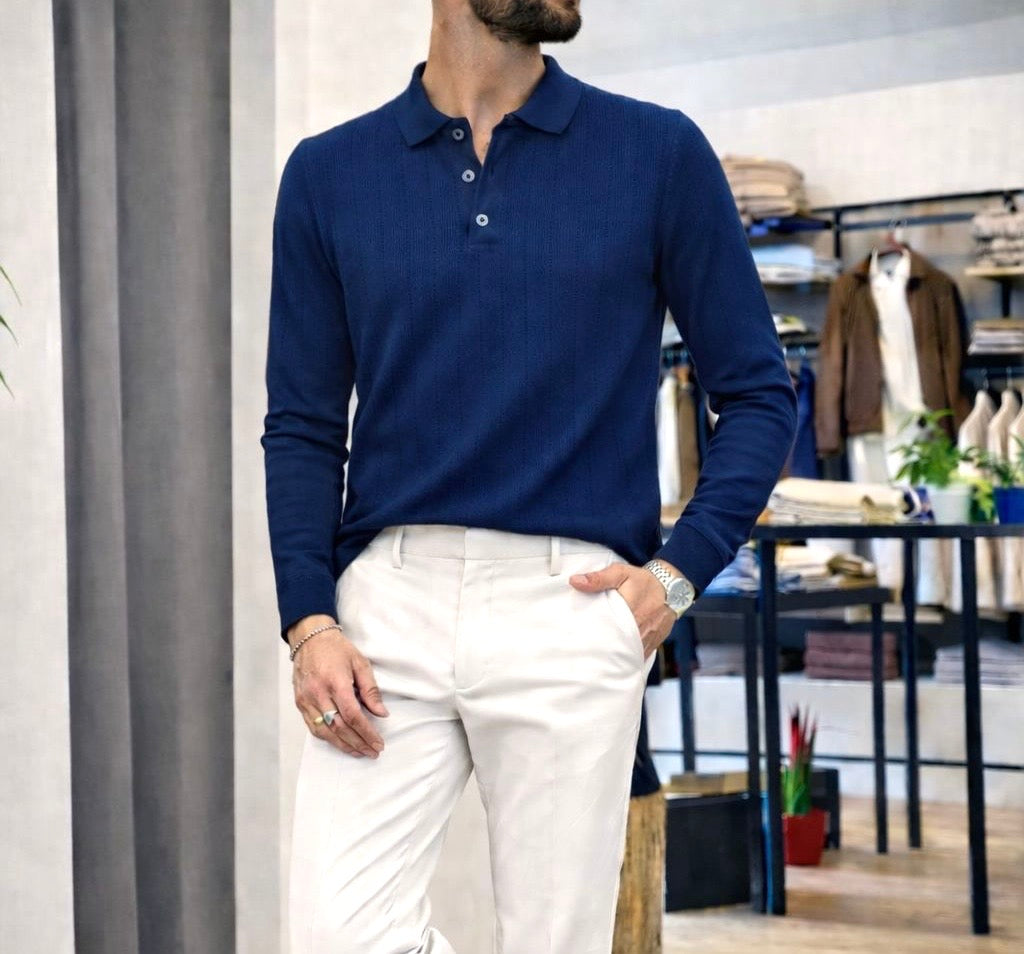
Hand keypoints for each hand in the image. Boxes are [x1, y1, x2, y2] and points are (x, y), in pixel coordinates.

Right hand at [288, 615, 388, 758]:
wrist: (310, 639)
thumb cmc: (337, 649)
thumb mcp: (360, 663)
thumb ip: (371, 690)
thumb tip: (381, 713)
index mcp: (336, 682)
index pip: (352, 715)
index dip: (366, 733)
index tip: (378, 743)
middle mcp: (318, 694)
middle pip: (339, 727)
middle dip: (358, 743)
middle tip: (373, 751)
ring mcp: (306, 700)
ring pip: (325, 732)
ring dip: (343, 745)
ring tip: (360, 752)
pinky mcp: (300, 703)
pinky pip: (313, 727)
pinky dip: (328, 738)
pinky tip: (341, 743)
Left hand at [568, 560, 679, 659]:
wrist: (672, 588)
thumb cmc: (643, 581)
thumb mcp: (621, 573)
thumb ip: (599, 578)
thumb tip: (575, 582)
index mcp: (629, 610)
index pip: (606, 628)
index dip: (591, 634)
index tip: (579, 636)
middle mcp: (639, 629)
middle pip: (615, 645)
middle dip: (600, 648)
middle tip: (584, 648)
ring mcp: (647, 639)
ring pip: (626, 654)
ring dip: (613, 655)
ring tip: (597, 655)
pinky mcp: (652, 645)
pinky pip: (637, 656)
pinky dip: (626, 657)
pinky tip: (614, 657)